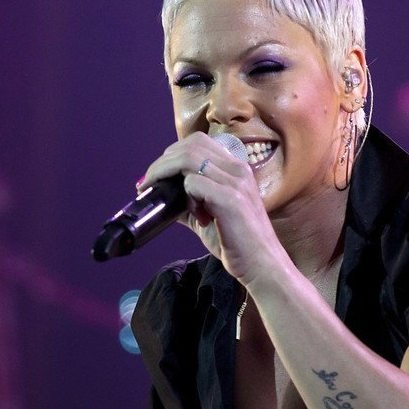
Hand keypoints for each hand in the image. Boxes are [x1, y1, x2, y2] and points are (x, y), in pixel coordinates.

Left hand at [138, 132, 286, 283]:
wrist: (262, 265)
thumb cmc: (238, 243)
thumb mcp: (210, 217)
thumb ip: (190, 204)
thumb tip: (163, 199)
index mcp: (236, 169)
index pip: (198, 143)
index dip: (172, 153)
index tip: (156, 173)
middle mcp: (237, 169)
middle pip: (190, 145)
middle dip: (162, 162)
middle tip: (146, 182)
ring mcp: (235, 182)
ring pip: (188, 159)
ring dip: (164, 172)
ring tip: (152, 189)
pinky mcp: (230, 199)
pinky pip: (194, 183)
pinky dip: (183, 195)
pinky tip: (190, 213)